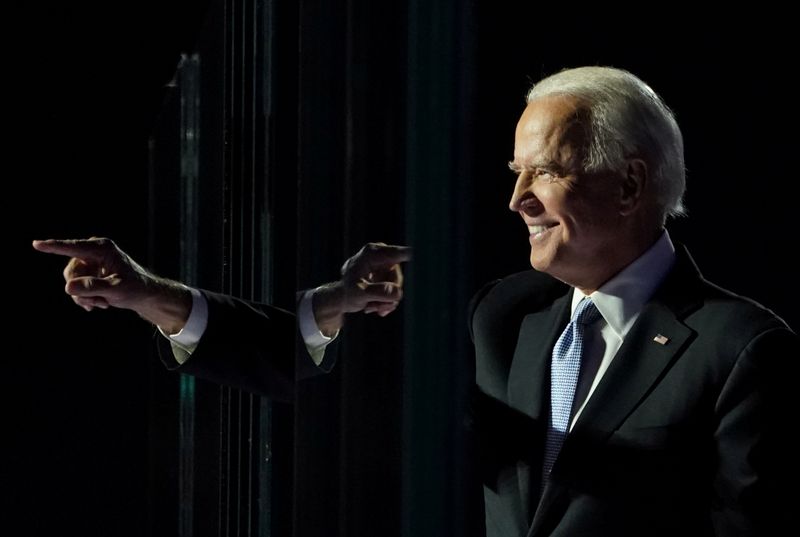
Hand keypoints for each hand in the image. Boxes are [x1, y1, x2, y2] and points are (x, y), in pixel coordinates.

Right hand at [32, 237, 190, 332]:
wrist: (142, 294)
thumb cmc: (134, 288)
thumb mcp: (116, 289)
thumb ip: (94, 287)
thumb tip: (68, 286)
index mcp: (102, 248)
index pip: (74, 248)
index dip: (54, 246)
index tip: (36, 244)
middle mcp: (93, 250)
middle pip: (71, 272)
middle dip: (81, 291)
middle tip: (98, 303)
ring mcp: (88, 260)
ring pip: (71, 282)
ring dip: (84, 297)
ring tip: (102, 303)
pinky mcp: (87, 270)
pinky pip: (74, 286)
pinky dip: (84, 298)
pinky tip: (99, 303)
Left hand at [312, 242, 410, 335]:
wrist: (341, 297)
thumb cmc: (347, 292)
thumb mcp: (358, 294)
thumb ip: (377, 291)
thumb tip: (397, 292)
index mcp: (374, 253)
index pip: (399, 253)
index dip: (415, 254)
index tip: (428, 253)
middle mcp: (382, 256)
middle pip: (397, 279)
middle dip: (389, 296)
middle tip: (380, 309)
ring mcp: (387, 266)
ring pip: (397, 287)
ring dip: (386, 302)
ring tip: (372, 308)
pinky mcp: (389, 275)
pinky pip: (396, 291)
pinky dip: (386, 301)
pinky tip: (375, 306)